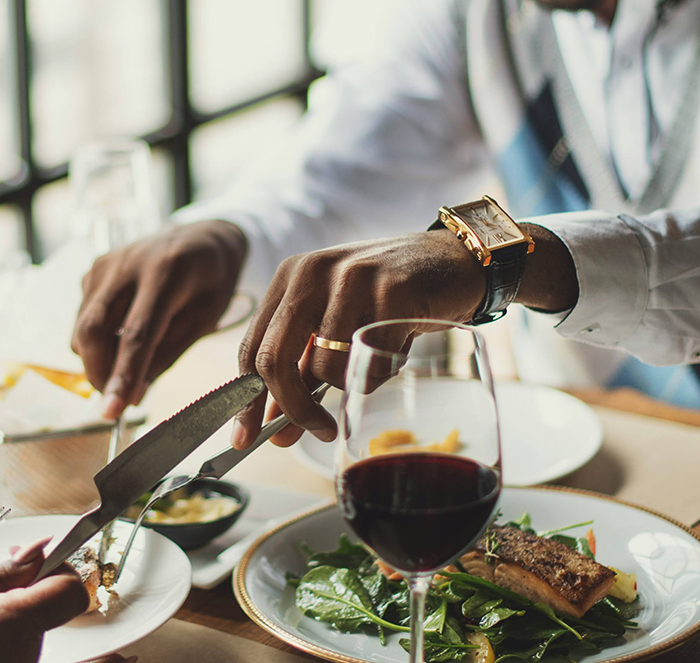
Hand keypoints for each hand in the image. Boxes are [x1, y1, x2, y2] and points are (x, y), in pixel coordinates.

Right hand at [0, 537, 91, 662]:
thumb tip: (38, 549)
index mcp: (13, 625)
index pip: (70, 590)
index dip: (56, 567)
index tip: (30, 559)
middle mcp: (25, 653)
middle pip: (49, 607)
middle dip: (25, 586)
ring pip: (32, 627)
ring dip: (9, 611)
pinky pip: (17, 647)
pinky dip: (0, 634)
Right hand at [72, 220, 248, 417]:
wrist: (203, 235)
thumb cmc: (211, 280)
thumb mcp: (205, 319)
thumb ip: (168, 354)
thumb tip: (133, 395)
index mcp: (166, 272)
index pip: (136, 334)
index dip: (122, 376)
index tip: (112, 412)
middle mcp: (128, 263)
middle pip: (93, 330)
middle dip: (98, 373)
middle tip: (117, 399)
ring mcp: (106, 263)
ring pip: (82, 327)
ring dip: (97, 359)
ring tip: (127, 365)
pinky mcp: (94, 269)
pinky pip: (83, 316)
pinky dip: (96, 340)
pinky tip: (122, 336)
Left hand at [233, 223, 575, 449]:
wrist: (455, 261)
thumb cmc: (390, 297)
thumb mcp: (336, 324)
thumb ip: (303, 370)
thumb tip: (276, 429)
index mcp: (290, 277)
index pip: (251, 347)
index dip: (245, 400)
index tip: (245, 438)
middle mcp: (312, 272)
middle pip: (273, 360)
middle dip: (291, 409)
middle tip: (315, 432)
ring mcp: (351, 278)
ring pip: (325, 368)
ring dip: (351, 383)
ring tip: (375, 359)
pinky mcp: (391, 291)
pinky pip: (371, 363)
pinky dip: (382, 373)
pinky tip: (397, 349)